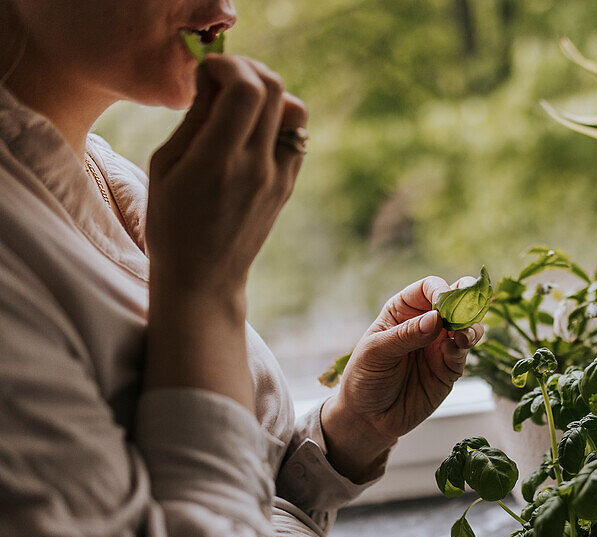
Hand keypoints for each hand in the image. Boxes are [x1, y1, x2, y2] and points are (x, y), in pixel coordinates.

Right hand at [146, 54, 307, 300]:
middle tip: (223, 74)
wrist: (204, 278)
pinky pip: (296, 136)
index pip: (246, 90)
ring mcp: (279, 177)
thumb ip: (194, 118)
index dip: (229, 64)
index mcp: (219, 162)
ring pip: (294, 110)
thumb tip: (211, 75)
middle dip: (248, 69)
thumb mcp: (166, 167)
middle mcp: (257, 167)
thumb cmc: (171, 223)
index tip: (206, 67)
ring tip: (239, 100)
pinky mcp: (288, 185)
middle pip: (274, 90)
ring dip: (269, 93)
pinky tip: (251, 127)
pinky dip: (278, 119)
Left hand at [321, 277, 485, 481]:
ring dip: (471, 326)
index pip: (428, 288)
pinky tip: (455, 349)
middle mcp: (426, 324)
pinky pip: (464, 353)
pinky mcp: (449, 369)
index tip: (443, 303)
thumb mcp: (377, 352)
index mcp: (404, 311)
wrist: (369, 418)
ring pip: (467, 326)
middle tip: (470, 307)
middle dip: (466, 300)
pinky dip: (465, 348)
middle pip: (455, 301)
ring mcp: (440, 346)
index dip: (440, 290)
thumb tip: (436, 319)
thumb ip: (406, 335)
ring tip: (463, 335)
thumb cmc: (365, 378)